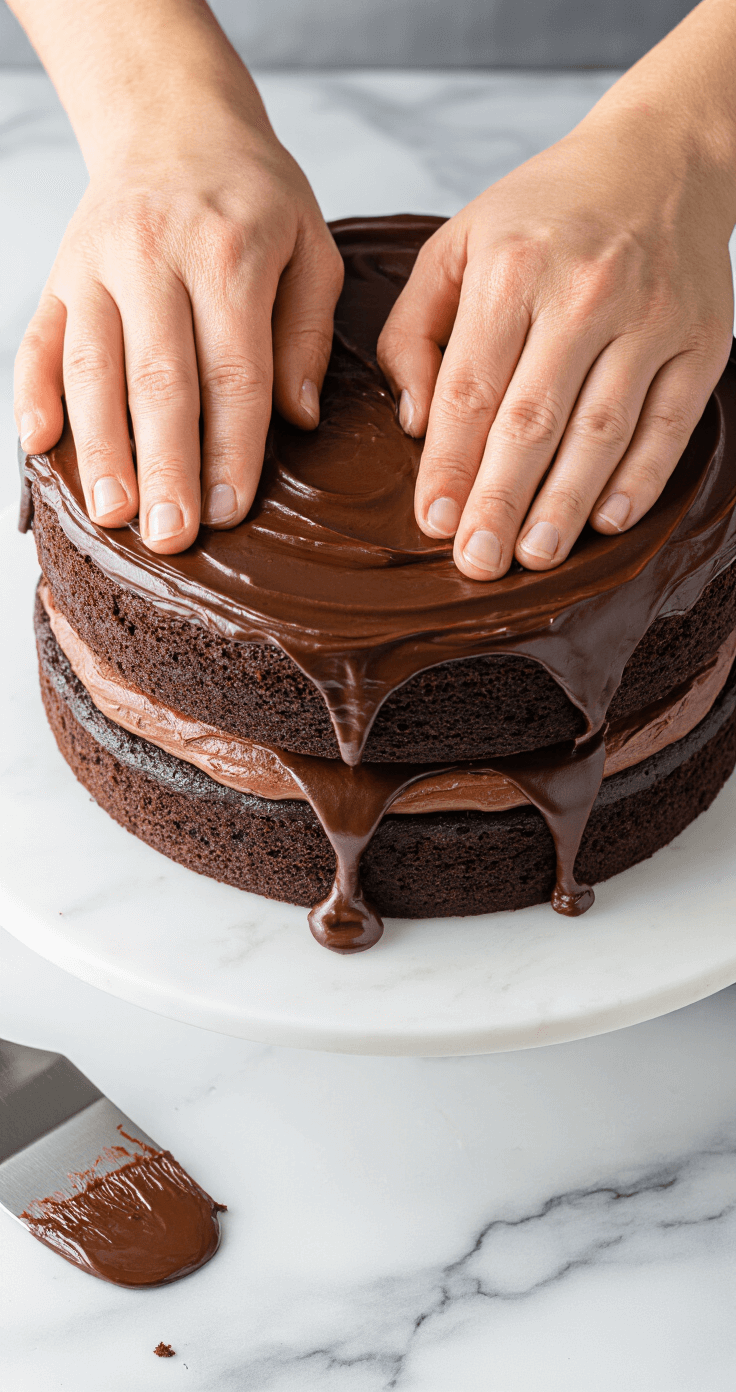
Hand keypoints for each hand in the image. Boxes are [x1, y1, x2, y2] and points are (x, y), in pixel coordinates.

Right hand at [15, 103, 342, 553]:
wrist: (171, 117)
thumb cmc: (254, 196)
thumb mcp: (310, 246)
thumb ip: (306, 332)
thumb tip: (298, 416)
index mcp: (229, 254)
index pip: (233, 370)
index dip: (231, 447)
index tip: (230, 510)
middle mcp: (155, 256)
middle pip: (159, 380)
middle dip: (165, 466)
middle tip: (171, 537)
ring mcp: (95, 263)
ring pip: (93, 368)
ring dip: (99, 447)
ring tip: (113, 514)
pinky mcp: (58, 272)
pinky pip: (39, 338)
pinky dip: (32, 390)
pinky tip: (36, 443)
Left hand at [378, 106, 734, 579]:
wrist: (662, 156)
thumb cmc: (545, 212)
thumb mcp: (456, 245)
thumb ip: (415, 332)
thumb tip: (416, 424)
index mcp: (510, 268)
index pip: (471, 389)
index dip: (450, 464)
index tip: (434, 522)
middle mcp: (584, 291)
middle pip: (532, 420)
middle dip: (500, 500)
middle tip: (478, 562)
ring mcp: (651, 317)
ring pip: (600, 431)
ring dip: (565, 504)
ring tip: (535, 556)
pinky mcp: (703, 340)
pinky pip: (669, 424)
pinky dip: (639, 479)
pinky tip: (606, 520)